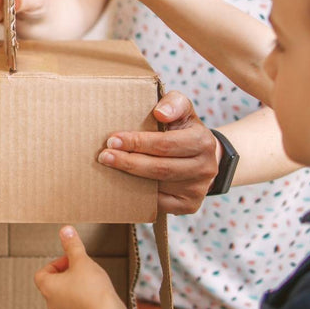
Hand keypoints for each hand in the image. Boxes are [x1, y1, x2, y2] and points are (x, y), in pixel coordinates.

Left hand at [34, 225, 121, 308]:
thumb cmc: (93, 288)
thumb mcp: (82, 260)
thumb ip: (72, 245)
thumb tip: (65, 230)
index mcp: (48, 288)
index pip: (42, 273)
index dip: (55, 264)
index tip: (70, 261)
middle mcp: (52, 304)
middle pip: (53, 285)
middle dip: (66, 275)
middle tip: (82, 270)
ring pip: (64, 298)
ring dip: (74, 289)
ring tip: (90, 283)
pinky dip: (82, 303)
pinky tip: (96, 298)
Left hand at [97, 91, 218, 214]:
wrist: (202, 155)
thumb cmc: (183, 129)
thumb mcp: (182, 110)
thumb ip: (173, 103)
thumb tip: (160, 112)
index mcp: (203, 142)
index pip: (165, 144)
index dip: (137, 142)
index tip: (113, 140)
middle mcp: (205, 168)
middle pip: (159, 168)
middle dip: (128, 162)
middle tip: (104, 156)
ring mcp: (198, 189)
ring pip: (157, 188)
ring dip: (129, 179)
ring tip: (108, 169)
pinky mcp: (189, 205)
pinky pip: (158, 204)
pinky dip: (138, 196)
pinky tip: (122, 186)